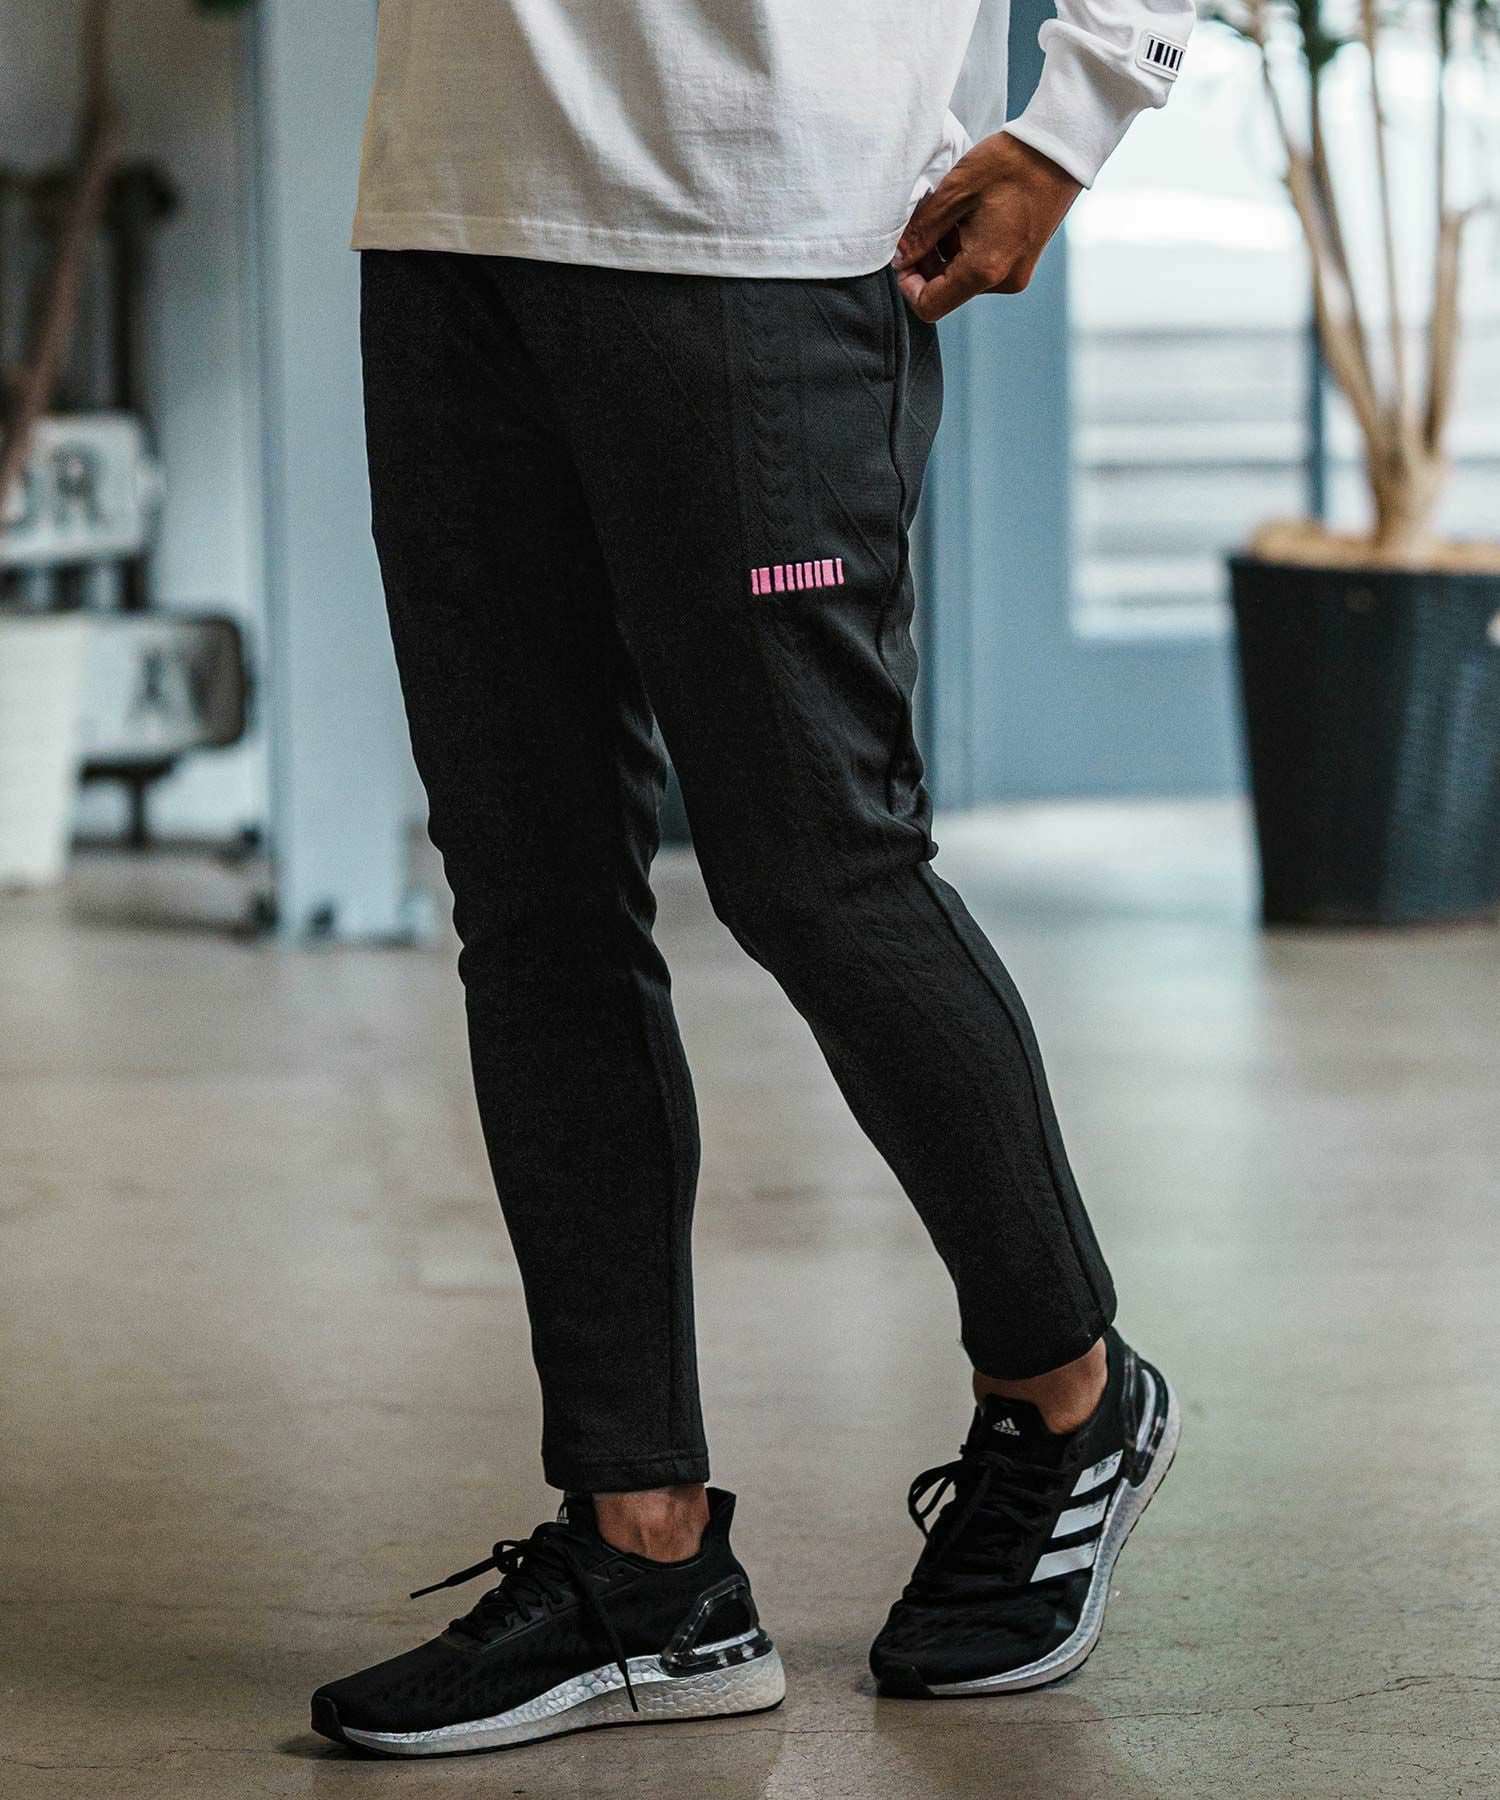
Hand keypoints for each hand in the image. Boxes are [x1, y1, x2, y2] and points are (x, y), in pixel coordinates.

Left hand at [893, 133, 1081, 322]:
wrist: (1061, 148)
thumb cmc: (1011, 163)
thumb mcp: (955, 191)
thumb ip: (922, 232)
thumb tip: (898, 260)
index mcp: (985, 269)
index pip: (930, 306)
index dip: (908, 286)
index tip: (901, 256)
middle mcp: (1003, 281)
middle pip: (946, 292)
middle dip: (927, 262)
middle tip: (927, 222)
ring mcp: (1015, 274)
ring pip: (962, 278)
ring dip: (947, 251)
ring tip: (954, 212)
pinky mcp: (1022, 262)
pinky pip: (982, 267)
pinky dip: (967, 247)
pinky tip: (971, 215)